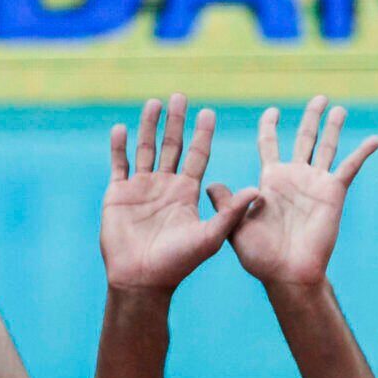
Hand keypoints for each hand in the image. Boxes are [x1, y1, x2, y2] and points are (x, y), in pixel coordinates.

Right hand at [100, 94, 259, 293]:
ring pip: (145, 149)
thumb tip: (258, 189)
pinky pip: (119, 164)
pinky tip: (122, 128)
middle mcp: (165, 186)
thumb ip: (231, 212)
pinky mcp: (118, 195)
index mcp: (187, 192)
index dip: (202, 134)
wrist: (142, 280)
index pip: (197, 155)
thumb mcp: (211, 237)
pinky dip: (119, 146)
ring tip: (154, 103)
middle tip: (180, 96)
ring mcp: (141, 188)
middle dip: (176, 122)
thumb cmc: (178, 264)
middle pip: (172, 146)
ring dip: (149, 126)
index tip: (208, 112)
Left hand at [218, 95, 377, 290]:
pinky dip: (363, 152)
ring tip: (339, 109)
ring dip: (334, 127)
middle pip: (304, 138)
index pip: (269, 144)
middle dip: (310, 118)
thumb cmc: (261, 257)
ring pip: (327, 147)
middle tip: (318, 98)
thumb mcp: (234, 227)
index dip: (269, 126)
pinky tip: (376, 139)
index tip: (272, 111)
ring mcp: (315, 183)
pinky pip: (350, 167)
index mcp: (270, 180)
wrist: (287, 273)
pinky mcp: (333, 193)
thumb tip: (210, 184)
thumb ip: (225, 203)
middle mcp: (295, 177)